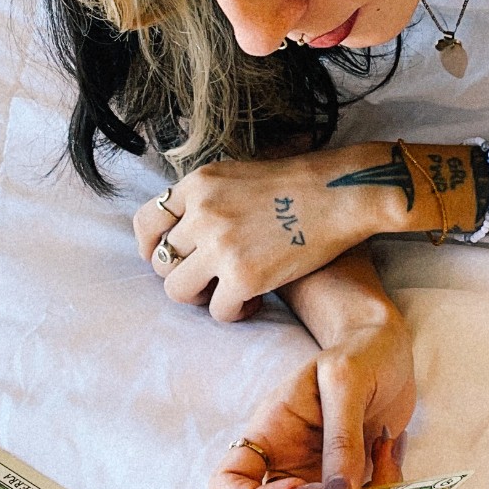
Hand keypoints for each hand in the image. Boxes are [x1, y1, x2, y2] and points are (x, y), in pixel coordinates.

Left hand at [133, 146, 397, 318]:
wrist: (341, 194)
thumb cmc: (299, 185)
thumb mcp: (238, 176)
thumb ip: (208, 199)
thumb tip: (184, 232)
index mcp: (199, 184)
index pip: (147, 222)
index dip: (150, 248)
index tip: (165, 260)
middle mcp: (202, 213)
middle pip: (162, 263)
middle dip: (184, 277)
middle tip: (211, 280)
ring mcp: (221, 246)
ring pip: (179, 291)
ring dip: (202, 298)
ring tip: (228, 293)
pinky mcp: (244, 276)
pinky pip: (218, 312)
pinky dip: (235, 313)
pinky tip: (256, 302)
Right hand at [209, 311, 415, 488]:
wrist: (388, 349)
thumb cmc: (357, 354)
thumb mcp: (345, 382)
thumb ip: (341, 440)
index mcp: (269, 436)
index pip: (227, 485)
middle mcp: (289, 464)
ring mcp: (322, 477)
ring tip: (383, 458)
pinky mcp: (354, 482)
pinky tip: (390, 450)